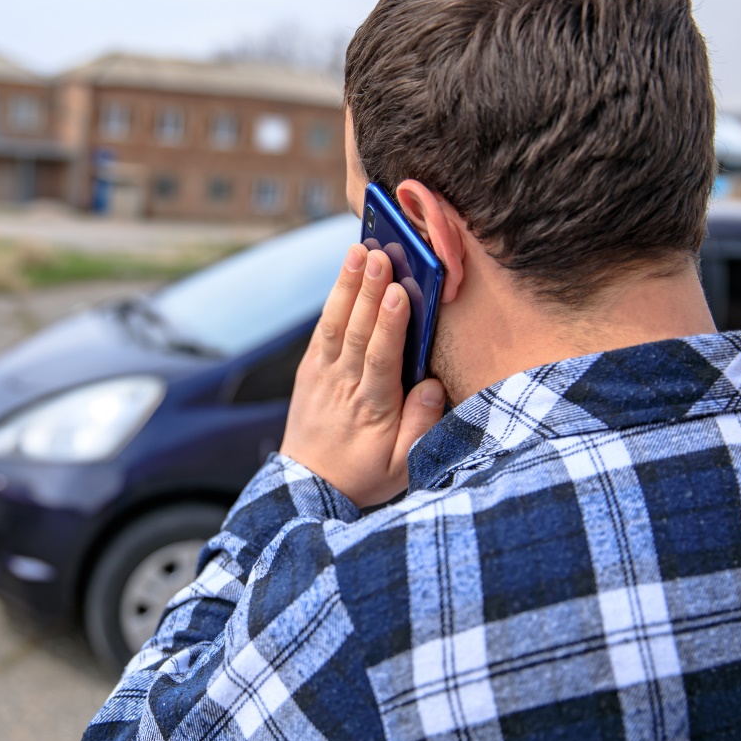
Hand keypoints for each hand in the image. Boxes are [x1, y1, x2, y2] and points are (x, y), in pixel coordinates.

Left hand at [280, 245, 446, 506]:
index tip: (398, 294)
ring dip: (348, 285)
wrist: (309, 488)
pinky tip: (346, 273)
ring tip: (360, 252)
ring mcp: (322, 375)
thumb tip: (431, 385)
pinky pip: (323, 330)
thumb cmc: (364, 475)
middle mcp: (343, 385)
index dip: (389, 325)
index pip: (380, 358)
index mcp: (372, 407)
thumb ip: (420, 426)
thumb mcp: (402, 466)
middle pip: (358, 332)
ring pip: (336, 324)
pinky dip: (333, 301)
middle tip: (381, 256)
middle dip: (369, 291)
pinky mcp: (310, 369)